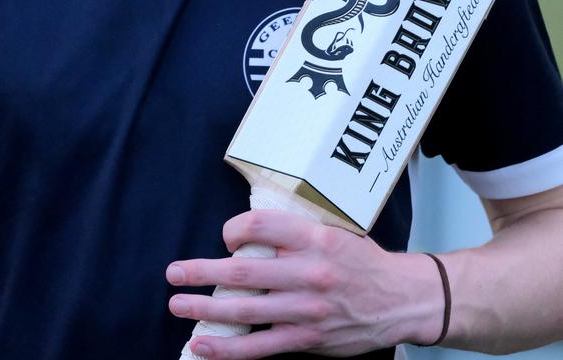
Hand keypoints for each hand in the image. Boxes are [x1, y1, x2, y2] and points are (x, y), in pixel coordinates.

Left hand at [166, 209, 442, 357]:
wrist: (400, 299)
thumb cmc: (362, 261)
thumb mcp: (332, 231)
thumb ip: (294, 233)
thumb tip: (249, 234)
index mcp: (314, 238)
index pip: (259, 227)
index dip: (232, 230)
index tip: (226, 237)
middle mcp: (309, 272)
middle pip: (243, 271)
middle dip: (201, 272)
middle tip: (173, 272)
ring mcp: (307, 310)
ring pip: (245, 311)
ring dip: (204, 309)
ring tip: (177, 305)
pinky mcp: (307, 340)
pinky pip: (260, 347)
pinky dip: (227, 347)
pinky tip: (201, 342)